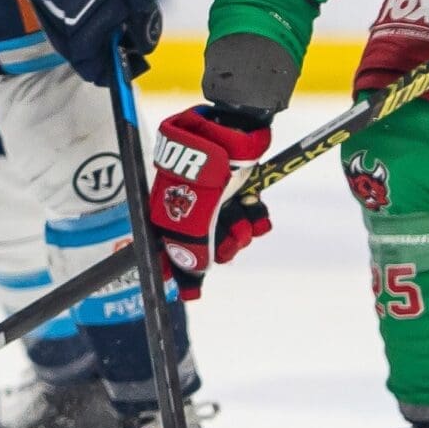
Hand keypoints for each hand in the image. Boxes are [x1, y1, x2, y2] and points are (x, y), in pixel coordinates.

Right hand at [147, 105, 273, 296]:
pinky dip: (257, 217)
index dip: (184, 272)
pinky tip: (258, 213)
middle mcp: (192, 208)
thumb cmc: (203, 179)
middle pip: (208, 244)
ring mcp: (217, 198)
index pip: (174, 251)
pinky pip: (251, 214)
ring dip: (243, 232)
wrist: (227, 135)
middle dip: (223, 248)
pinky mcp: (241, 188)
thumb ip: (192, 256)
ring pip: (234, 231)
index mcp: (171, 213)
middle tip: (230, 241)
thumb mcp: (192, 224)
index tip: (193, 292)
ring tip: (246, 222)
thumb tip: (192, 284)